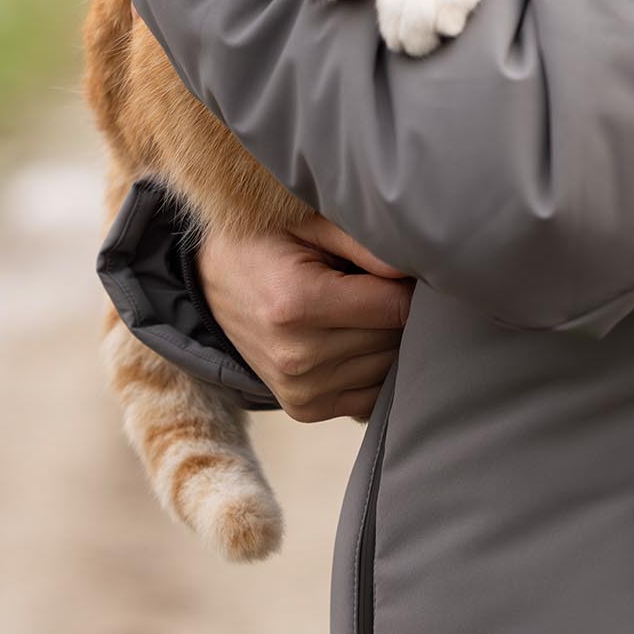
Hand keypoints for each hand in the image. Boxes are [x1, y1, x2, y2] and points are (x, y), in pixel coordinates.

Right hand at [196, 214, 415, 423]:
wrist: (215, 281)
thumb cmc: (267, 242)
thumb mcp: (310, 224)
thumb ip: (365, 244)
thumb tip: (418, 268)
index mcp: (298, 305)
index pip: (395, 306)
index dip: (410, 285)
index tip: (405, 268)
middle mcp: (298, 356)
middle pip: (394, 338)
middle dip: (399, 309)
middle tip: (379, 283)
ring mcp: (300, 390)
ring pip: (387, 368)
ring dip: (388, 339)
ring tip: (363, 308)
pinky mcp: (304, 409)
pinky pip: (370, 395)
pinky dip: (375, 367)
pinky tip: (358, 338)